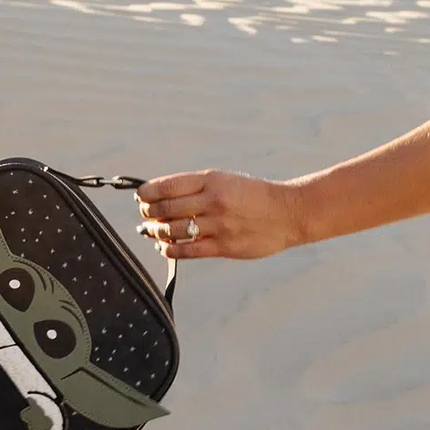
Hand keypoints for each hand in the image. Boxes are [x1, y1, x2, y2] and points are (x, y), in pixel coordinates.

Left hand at [136, 169, 300, 259]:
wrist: (288, 212)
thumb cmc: (252, 196)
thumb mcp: (225, 181)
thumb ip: (196, 188)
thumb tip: (160, 197)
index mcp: (212, 179)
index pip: (167, 186)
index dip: (147, 193)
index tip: (140, 196)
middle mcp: (213, 201)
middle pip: (165, 209)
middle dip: (148, 213)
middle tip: (144, 214)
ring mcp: (218, 225)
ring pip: (172, 231)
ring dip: (155, 232)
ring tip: (150, 231)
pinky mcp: (223, 246)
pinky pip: (187, 250)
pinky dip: (169, 249)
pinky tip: (164, 246)